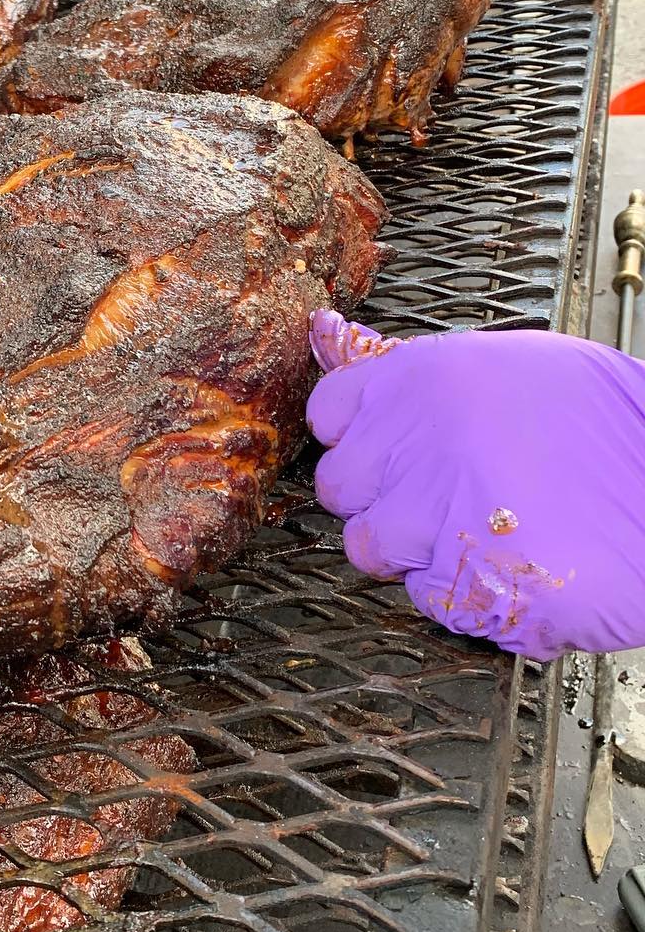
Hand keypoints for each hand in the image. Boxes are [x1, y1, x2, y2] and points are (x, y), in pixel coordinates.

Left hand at [305, 310, 644, 659]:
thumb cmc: (609, 422)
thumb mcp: (505, 366)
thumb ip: (411, 371)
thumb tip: (321, 332)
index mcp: (419, 382)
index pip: (330, 412)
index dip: (358, 436)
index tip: (390, 449)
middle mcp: (414, 446)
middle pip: (339, 487)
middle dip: (379, 495)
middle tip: (441, 494)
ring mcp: (438, 519)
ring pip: (372, 549)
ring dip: (415, 546)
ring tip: (486, 530)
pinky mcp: (473, 587)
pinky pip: (431, 599)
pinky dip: (465, 593)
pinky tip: (516, 564)